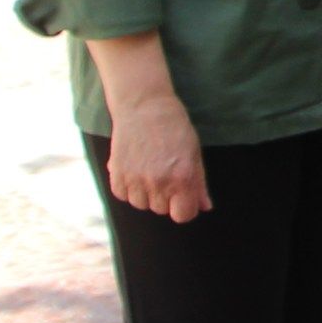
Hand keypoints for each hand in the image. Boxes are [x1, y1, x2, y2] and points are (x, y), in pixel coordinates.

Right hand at [106, 93, 211, 222]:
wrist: (144, 106)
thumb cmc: (175, 129)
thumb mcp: (194, 154)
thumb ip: (199, 184)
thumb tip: (205, 207)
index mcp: (182, 178)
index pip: (183, 215)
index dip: (184, 208)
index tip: (183, 197)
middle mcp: (158, 182)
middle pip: (161, 210)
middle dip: (166, 197)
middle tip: (165, 172)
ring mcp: (135, 179)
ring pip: (141, 204)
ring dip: (145, 193)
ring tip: (149, 169)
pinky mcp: (117, 174)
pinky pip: (122, 195)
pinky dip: (128, 187)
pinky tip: (135, 169)